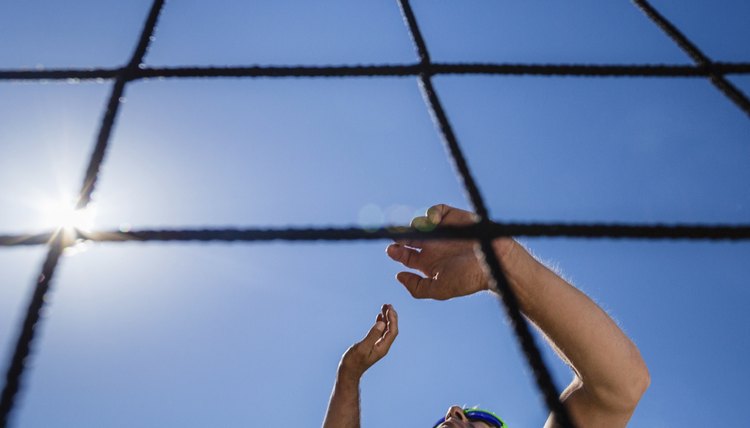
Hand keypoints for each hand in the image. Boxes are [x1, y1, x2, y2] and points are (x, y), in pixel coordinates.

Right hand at [339, 304, 397, 378]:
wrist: (348, 373)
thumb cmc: (353, 362)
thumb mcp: (362, 348)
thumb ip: (372, 335)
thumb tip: (382, 323)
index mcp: (382, 348)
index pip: (392, 331)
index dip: (393, 319)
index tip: (389, 308)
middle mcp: (383, 347)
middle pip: (391, 329)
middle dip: (391, 316)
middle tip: (388, 304)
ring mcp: (378, 346)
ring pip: (386, 330)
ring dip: (387, 318)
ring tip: (384, 307)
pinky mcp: (373, 346)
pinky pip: (381, 332)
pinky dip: (381, 323)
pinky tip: (379, 317)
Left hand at [386, 204, 514, 299]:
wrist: (494, 263)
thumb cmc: (468, 279)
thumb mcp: (439, 289)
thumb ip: (417, 287)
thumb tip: (398, 275)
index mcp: (427, 262)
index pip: (404, 254)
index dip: (395, 251)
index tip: (391, 250)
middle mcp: (433, 246)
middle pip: (408, 236)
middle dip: (399, 235)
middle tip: (396, 236)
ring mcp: (442, 231)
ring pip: (419, 223)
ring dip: (413, 225)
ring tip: (414, 232)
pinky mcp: (453, 218)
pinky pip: (436, 211)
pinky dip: (430, 213)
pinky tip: (430, 221)